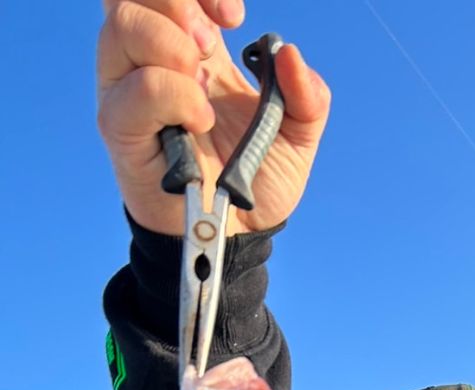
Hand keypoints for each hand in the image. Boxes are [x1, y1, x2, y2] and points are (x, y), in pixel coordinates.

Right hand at [97, 0, 330, 233]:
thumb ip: (309, 97)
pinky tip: (200, 120)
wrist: (235, 236)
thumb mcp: (298, 138)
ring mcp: (130, 89)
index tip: (235, 18)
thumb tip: (287, 53)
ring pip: (124, 24)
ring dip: (172, 44)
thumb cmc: (255, 183)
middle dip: (180, 2)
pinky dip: (176, 97)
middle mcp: (154, 60)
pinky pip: (137, 89)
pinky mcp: (120, 126)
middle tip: (213, 46)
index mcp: (194, 49)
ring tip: (203, 86)